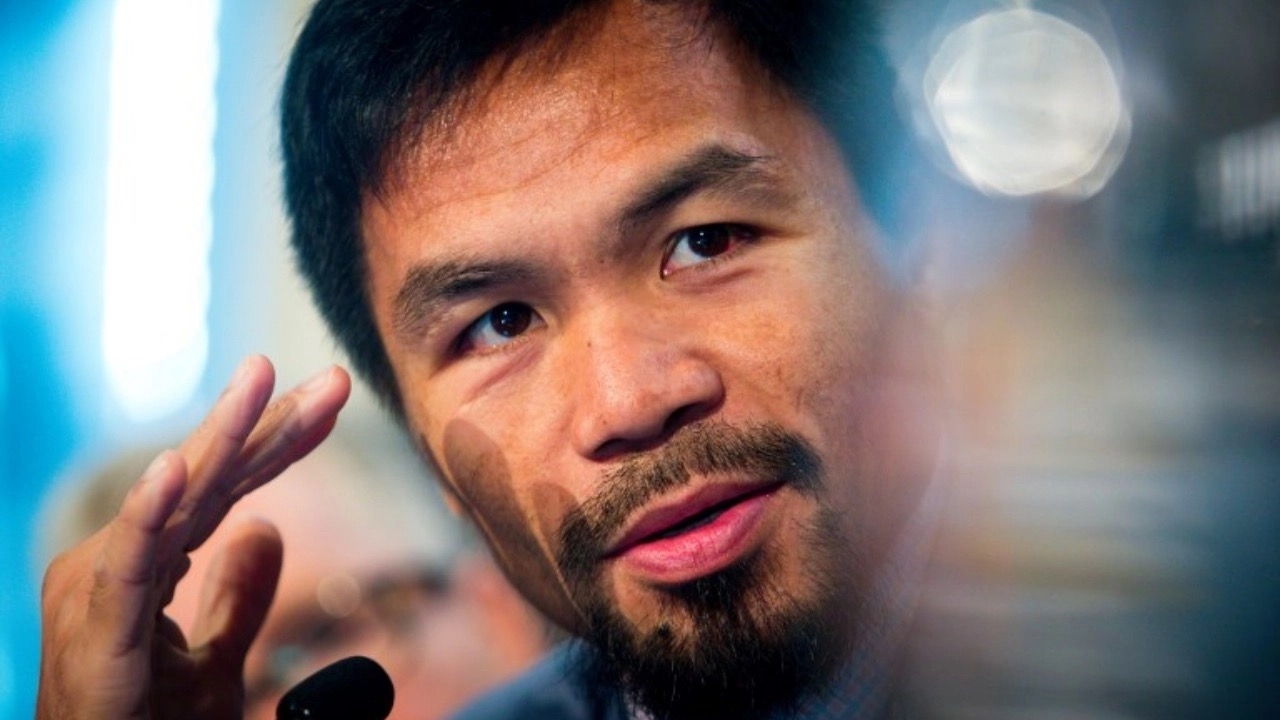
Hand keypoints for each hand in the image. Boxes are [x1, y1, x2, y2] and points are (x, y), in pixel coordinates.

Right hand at [37, 356, 350, 718]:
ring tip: (258, 381)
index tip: (333, 398)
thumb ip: (238, 599)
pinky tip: (174, 469)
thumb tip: (268, 529)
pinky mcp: (94, 632)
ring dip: (220, 439)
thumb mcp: (216, 665)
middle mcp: (121, 560)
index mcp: (150, 562)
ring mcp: (101, 590)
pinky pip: (126, 565)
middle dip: (272, 423)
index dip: (283, 442)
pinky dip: (148, 514)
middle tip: (332, 381)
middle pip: (210, 480)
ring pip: (176, 503)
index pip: (229, 487)